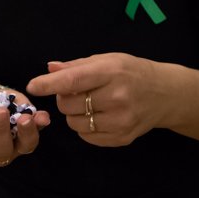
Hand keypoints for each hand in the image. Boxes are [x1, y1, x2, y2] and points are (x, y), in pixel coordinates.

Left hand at [27, 53, 164, 147]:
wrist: (165, 94)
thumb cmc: (132, 72)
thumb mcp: (108, 59)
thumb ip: (77, 65)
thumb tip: (50, 68)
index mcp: (111, 72)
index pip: (73, 80)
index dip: (49, 84)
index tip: (33, 86)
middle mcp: (117, 97)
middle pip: (69, 105)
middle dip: (65, 99)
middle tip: (77, 92)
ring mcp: (121, 121)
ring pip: (75, 123)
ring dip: (74, 114)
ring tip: (90, 104)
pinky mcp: (122, 138)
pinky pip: (87, 137)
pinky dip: (85, 128)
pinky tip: (98, 116)